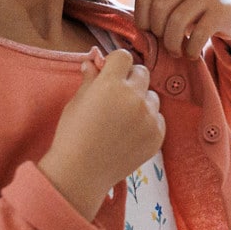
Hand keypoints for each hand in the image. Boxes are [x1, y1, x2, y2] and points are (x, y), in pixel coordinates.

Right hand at [39, 48, 165, 219]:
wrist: (81, 172)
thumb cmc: (72, 135)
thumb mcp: (77, 101)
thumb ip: (90, 78)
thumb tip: (93, 61)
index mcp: (111, 84)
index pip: (124, 57)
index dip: (115, 63)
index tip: (109, 73)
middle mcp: (134, 97)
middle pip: (142, 73)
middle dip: (130, 79)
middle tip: (116, 95)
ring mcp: (148, 117)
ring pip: (152, 96)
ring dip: (141, 100)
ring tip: (122, 118)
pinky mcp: (157, 134)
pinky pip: (158, 117)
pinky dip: (147, 121)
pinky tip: (130, 132)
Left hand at [135, 0, 230, 57]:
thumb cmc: (201, 15)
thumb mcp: (179, 8)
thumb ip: (160, 14)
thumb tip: (137, 36)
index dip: (143, 21)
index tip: (152, 35)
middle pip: (158, 9)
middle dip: (158, 33)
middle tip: (166, 46)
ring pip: (176, 21)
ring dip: (172, 43)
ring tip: (177, 52)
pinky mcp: (221, 11)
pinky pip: (199, 33)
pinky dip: (191, 49)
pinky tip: (192, 54)